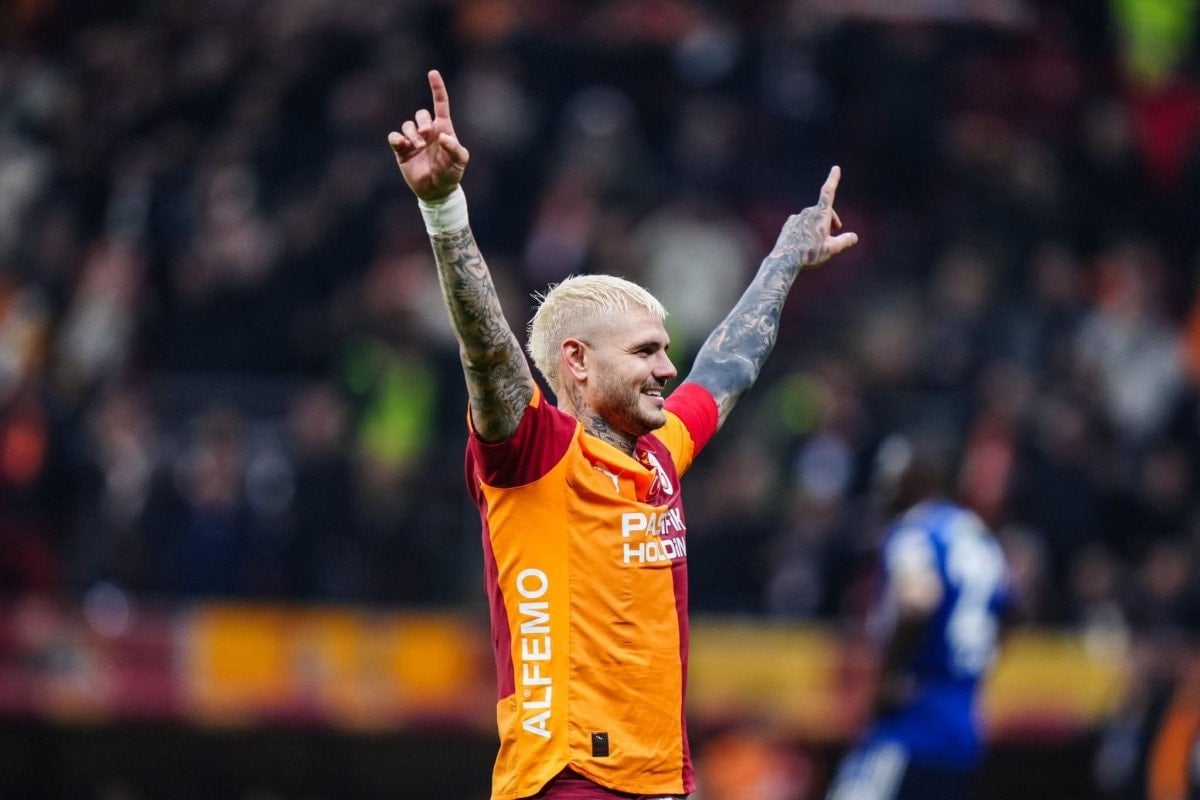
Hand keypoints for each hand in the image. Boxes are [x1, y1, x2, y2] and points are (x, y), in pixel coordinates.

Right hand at [388, 70, 469, 200]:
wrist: (437, 191)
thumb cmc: (451, 174)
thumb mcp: (460, 162)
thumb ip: (455, 148)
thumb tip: (442, 136)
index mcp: (443, 129)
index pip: (440, 104)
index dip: (437, 88)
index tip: (433, 73)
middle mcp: (427, 132)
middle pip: (420, 114)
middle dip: (422, 122)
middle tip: (426, 135)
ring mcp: (414, 141)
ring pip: (407, 125)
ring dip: (411, 134)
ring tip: (417, 146)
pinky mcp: (402, 151)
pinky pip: (394, 137)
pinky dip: (397, 138)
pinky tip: (403, 145)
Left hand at [768, 165, 857, 268]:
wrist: (784, 261)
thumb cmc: (810, 254)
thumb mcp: (831, 249)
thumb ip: (845, 241)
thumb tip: (854, 237)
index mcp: (820, 214)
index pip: (828, 192)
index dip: (833, 180)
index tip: (835, 168)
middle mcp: (807, 212)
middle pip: (824, 212)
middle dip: (832, 220)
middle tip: (835, 232)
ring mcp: (796, 217)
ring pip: (812, 219)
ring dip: (819, 226)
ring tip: (819, 243)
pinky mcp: (789, 225)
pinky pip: (801, 224)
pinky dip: (807, 230)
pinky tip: (806, 242)